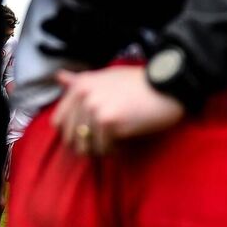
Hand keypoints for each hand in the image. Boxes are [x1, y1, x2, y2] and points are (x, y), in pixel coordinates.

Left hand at [50, 66, 184, 155]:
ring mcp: (95, 108)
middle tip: (107, 138)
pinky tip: (127, 138)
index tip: (90, 132)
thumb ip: (79, 80)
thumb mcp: (106, 76)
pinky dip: (115, 149)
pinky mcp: (109, 122)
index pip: (58, 121)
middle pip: (70, 137)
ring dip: (102, 148)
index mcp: (81, 85)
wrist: (168, 86)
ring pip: (87, 147)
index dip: (72, 132)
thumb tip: (58, 76)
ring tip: (118, 138)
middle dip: (87, 143)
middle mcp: (84, 95)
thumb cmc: (140, 83)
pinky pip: (103, 149)